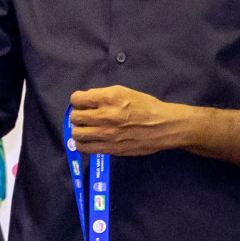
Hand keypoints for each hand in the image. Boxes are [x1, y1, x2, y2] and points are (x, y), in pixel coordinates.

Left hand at [68, 86, 191, 155]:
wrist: (164, 127)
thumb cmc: (147, 107)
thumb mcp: (126, 92)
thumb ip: (104, 94)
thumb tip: (87, 99)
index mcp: (109, 98)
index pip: (76, 99)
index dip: (79, 101)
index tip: (85, 104)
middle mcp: (105, 115)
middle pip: (75, 117)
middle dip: (79, 116)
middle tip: (88, 118)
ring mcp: (106, 133)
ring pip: (76, 133)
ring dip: (80, 130)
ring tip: (88, 130)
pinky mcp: (109, 148)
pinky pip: (84, 148)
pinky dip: (83, 144)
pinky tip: (90, 141)